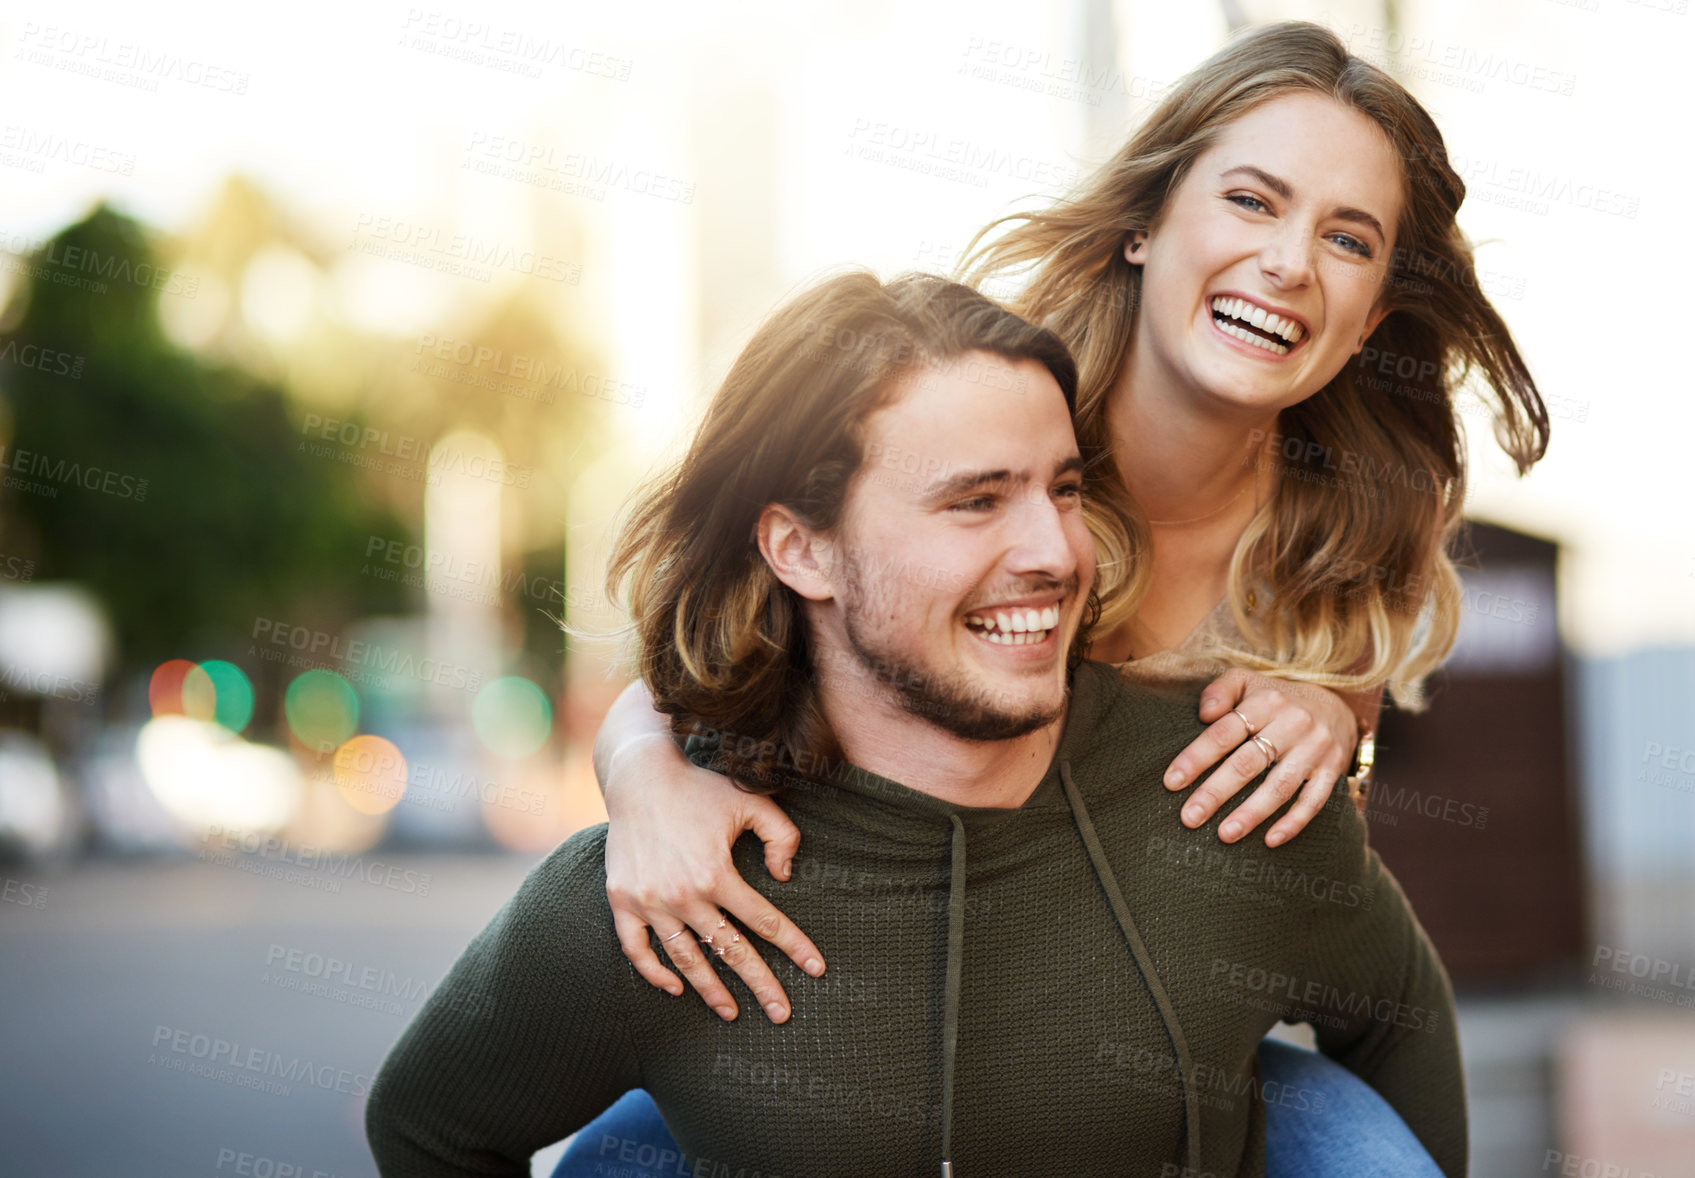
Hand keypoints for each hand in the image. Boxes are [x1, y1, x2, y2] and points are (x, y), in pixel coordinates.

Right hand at [603, 735, 825, 1024]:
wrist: (639, 776)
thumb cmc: (700, 788)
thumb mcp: (751, 802)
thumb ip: (782, 835)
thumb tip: (784, 878)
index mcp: (716, 873)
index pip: (764, 921)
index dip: (794, 946)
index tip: (816, 969)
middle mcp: (683, 894)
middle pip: (730, 951)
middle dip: (760, 986)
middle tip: (782, 1014)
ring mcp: (649, 901)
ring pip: (685, 959)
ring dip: (710, 990)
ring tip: (731, 1013)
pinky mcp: (622, 901)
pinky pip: (637, 949)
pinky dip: (654, 973)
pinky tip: (676, 988)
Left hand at [1162, 668, 1359, 847]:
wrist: (1337, 705)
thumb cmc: (1276, 699)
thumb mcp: (1247, 681)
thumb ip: (1220, 691)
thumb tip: (1204, 715)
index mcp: (1266, 702)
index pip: (1224, 733)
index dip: (1197, 758)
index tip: (1172, 783)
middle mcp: (1293, 724)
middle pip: (1248, 763)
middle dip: (1216, 792)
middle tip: (1190, 817)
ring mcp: (1315, 749)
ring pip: (1280, 786)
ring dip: (1252, 813)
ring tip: (1225, 835)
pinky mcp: (1332, 769)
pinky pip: (1314, 800)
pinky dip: (1294, 822)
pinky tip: (1270, 840)